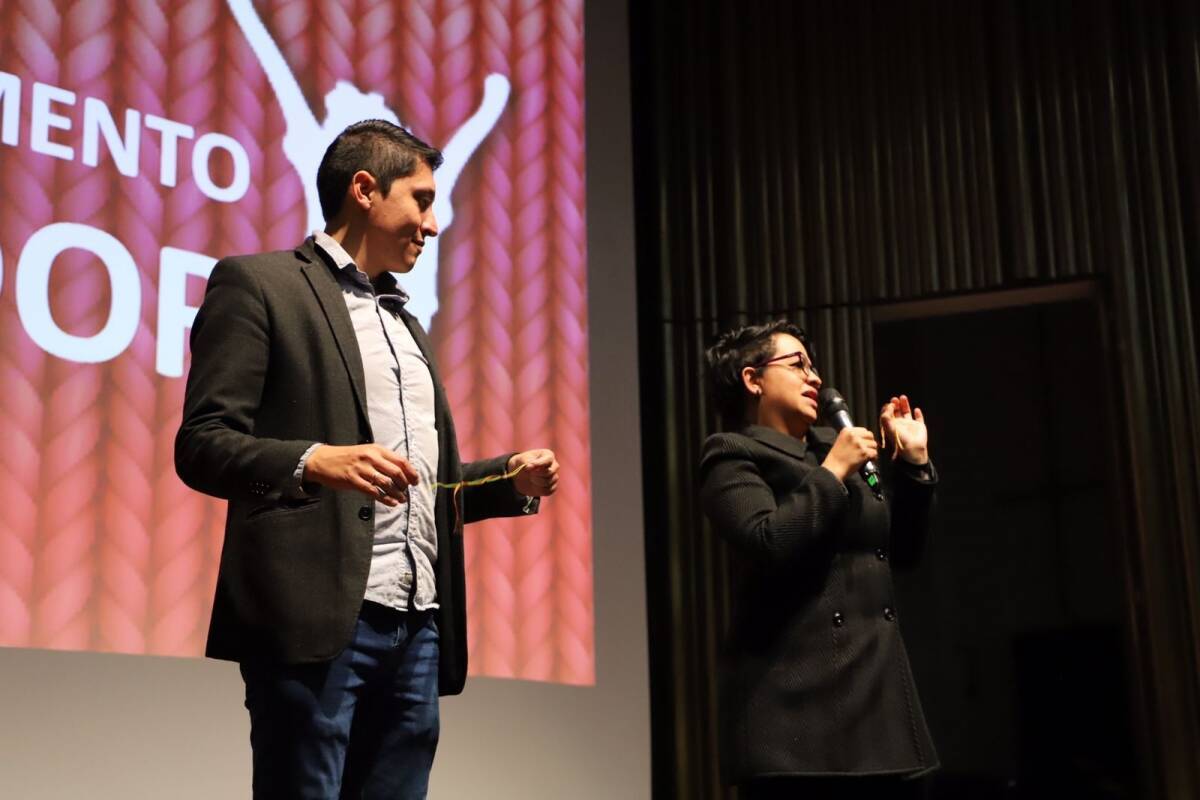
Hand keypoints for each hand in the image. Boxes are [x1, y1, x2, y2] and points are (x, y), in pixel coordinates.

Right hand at [304, 444, 419, 506]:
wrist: (323, 460)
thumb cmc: (348, 457)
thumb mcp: (367, 452)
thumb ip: (383, 460)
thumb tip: (402, 472)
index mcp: (377, 449)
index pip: (401, 461)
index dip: (411, 472)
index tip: (415, 482)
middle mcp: (371, 457)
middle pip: (396, 472)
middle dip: (405, 484)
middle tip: (407, 492)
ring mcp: (362, 469)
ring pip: (386, 483)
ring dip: (397, 493)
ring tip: (402, 500)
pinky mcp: (353, 480)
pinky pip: (373, 491)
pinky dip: (385, 498)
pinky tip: (391, 503)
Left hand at [507, 449, 559, 496]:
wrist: (521, 474)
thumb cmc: (523, 463)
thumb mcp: (523, 459)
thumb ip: (528, 462)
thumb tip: (530, 467)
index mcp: (548, 455)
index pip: (548, 460)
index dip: (539, 464)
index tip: (528, 467)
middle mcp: (554, 465)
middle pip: (550, 472)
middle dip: (537, 474)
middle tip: (529, 473)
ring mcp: (554, 476)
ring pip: (548, 482)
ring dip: (536, 482)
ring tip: (531, 478)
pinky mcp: (552, 486)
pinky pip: (548, 491)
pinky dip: (539, 490)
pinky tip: (535, 485)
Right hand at [821, 427, 877, 482]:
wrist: (834, 468)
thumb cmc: (837, 457)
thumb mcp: (841, 440)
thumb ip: (851, 437)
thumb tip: (864, 437)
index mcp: (847, 431)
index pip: (864, 430)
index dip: (865, 437)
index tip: (863, 442)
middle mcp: (853, 435)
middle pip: (870, 435)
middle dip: (870, 442)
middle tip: (866, 449)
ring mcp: (859, 444)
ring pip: (874, 444)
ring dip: (871, 450)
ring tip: (866, 455)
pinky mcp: (864, 453)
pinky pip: (875, 453)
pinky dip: (873, 457)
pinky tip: (868, 460)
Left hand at [880, 394, 928, 464]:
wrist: (912, 451)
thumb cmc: (899, 442)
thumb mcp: (890, 429)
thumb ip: (886, 418)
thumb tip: (888, 406)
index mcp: (891, 427)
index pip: (888, 415)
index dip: (887, 409)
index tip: (888, 404)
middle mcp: (900, 425)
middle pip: (896, 412)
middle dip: (895, 405)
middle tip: (894, 399)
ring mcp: (910, 426)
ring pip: (907, 413)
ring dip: (905, 405)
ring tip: (903, 397)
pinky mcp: (919, 427)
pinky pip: (919, 419)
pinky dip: (918, 414)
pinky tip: (916, 410)